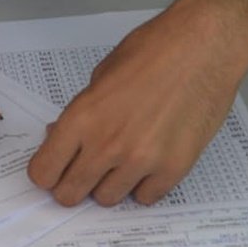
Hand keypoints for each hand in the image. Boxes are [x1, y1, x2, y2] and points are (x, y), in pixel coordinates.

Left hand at [27, 0, 247, 205]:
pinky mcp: (175, 168)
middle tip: (79, 174)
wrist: (204, 46)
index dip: (45, 173)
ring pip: (107, 199)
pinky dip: (142, 185)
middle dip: (69, 186)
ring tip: (118, 161)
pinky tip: (146, 164)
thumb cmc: (153, 50)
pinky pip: (145, 197)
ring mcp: (142, 160)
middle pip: (69, 194)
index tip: (51, 170)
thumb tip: (60, 138)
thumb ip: (80, 114)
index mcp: (82, 118)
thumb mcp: (101, 76)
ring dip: (107, 185)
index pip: (43, 172)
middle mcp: (108, 145)